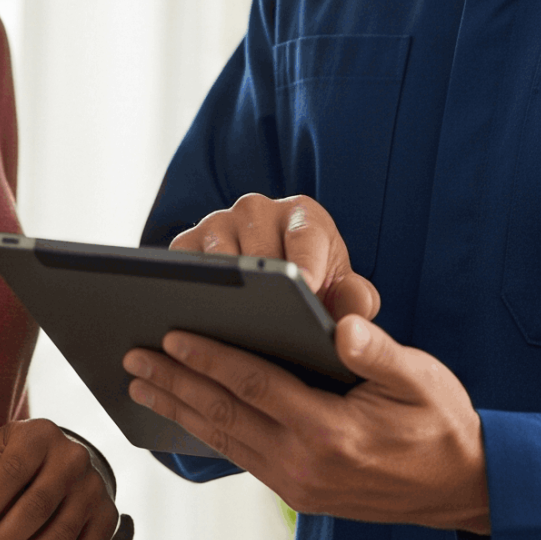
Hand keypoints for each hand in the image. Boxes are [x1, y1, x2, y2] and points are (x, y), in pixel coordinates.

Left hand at [122, 314, 488, 531]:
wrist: (466, 489)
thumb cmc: (442, 423)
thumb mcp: (421, 378)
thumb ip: (379, 350)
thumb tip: (341, 324)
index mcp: (332, 432)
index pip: (255, 386)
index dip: (209, 359)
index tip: (170, 335)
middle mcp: (306, 465)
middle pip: (224, 415)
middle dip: (174, 383)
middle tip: (130, 357)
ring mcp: (298, 486)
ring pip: (224, 440)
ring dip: (180, 409)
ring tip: (141, 383)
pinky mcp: (298, 495)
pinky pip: (241, 457)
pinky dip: (207, 433)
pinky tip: (184, 414)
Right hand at [170, 192, 380, 321]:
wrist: (272, 288)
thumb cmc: (312, 288)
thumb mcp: (341, 295)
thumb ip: (358, 301)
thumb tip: (355, 302)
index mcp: (302, 215)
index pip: (306, 236)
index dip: (306, 265)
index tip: (305, 291)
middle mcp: (257, 210)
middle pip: (257, 247)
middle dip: (264, 287)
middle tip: (266, 321)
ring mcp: (217, 223)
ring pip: (218, 258)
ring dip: (223, 292)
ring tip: (233, 329)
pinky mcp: (185, 244)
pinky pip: (182, 267)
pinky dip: (188, 292)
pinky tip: (198, 324)